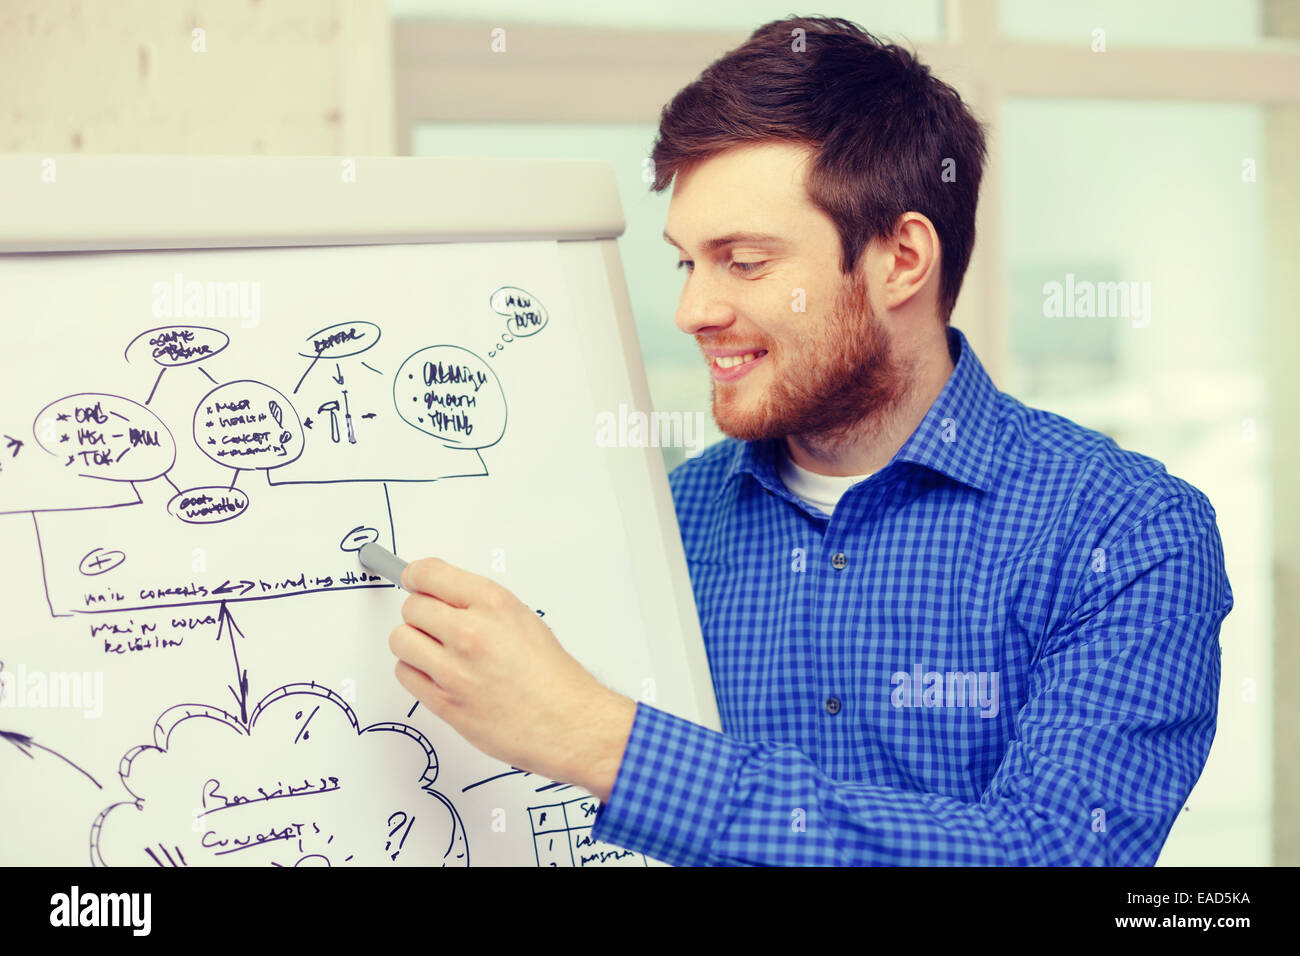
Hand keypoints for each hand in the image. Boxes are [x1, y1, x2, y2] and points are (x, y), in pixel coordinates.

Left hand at [388, 557, 636, 801]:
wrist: (566, 721)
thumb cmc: (551, 675)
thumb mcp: (521, 618)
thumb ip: (479, 605)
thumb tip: (444, 598)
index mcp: (492, 603)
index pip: (428, 574)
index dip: (416, 577)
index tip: (413, 581)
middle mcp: (469, 631)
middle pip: (411, 608)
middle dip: (420, 614)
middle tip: (434, 624)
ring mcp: (453, 668)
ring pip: (401, 640)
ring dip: (414, 644)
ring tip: (435, 652)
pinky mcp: (444, 701)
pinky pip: (405, 674)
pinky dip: (415, 672)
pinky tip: (436, 674)